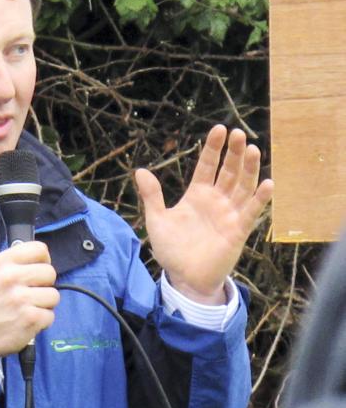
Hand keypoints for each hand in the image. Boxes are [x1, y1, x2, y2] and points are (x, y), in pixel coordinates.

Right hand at [0, 241, 58, 356]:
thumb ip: (11, 264)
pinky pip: (50, 315)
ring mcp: (21, 299)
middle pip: (50, 272)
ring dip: (44, 304)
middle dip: (44, 284)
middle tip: (31, 293)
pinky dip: (41, 321)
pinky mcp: (30, 319)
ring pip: (54, 295)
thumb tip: (37, 261)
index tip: (39, 269)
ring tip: (27, 309)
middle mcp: (12, 277)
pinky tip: (26, 321)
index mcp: (1, 263)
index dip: (43, 260)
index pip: (39, 249)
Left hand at [135, 125, 273, 303]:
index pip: (207, 166)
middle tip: (238, 133)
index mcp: (196, 195)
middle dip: (233, 153)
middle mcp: (215, 201)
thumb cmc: (171, 249)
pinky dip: (260, 198)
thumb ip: (152, 196)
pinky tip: (267, 183)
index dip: (213, 148)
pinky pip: (252, 212)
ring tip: (252, 149)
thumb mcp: (157, 220)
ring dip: (248, 169)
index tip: (219, 129)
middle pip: (228, 171)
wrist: (184, 278)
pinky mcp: (238, 230)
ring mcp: (228, 214)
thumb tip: (140, 171)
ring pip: (242, 186)